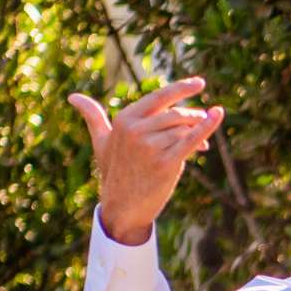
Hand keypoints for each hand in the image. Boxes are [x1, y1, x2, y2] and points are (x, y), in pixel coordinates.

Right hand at [66, 77, 226, 245]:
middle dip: (193, 118)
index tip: (200, 83)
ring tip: (203, 145)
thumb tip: (73, 97)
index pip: (159, 98)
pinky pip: (191, 141)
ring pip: (184, 130)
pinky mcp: (165, 163)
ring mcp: (150, 146)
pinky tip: (217, 116)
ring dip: (198, 133)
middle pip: (176, 114)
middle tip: (203, 122)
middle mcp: (136, 129)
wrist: (122, 207)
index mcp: (124, 119)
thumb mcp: (101, 141)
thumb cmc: (113, 172)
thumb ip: (93, 117)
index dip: (181, 88)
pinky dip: (207, 128)